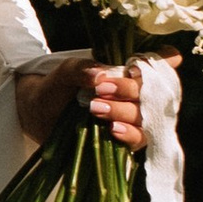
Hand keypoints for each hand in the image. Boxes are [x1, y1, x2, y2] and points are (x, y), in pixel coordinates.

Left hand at [16, 51, 156, 153]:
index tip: (152, 60)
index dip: (165, 60)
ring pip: (145, 117)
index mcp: (128, 72)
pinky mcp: (125, 141)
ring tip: (95, 109)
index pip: (160, 62)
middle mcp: (136, 95)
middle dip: (128, 90)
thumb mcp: (64, 72)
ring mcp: (132, 119)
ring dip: (124, 112)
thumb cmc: (56, 87)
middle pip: (151, 92)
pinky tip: (113, 130)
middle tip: (101, 89)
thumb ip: (80, 69)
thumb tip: (100, 75)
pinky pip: (139, 140)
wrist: (37, 117)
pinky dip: (129, 134)